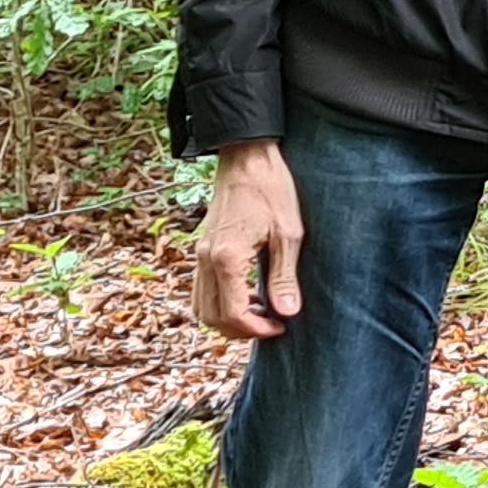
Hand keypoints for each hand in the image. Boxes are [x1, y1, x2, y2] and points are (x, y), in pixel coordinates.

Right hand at [191, 140, 303, 341]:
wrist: (246, 157)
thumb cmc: (271, 189)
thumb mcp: (288, 234)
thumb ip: (284, 276)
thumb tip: (287, 312)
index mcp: (226, 258)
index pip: (233, 314)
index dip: (257, 330)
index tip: (280, 327)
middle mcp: (205, 259)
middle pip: (212, 317)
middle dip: (241, 330)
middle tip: (272, 325)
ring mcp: (200, 253)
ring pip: (201, 306)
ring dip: (227, 319)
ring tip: (260, 312)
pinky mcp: (202, 248)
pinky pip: (201, 289)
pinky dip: (219, 302)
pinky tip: (247, 294)